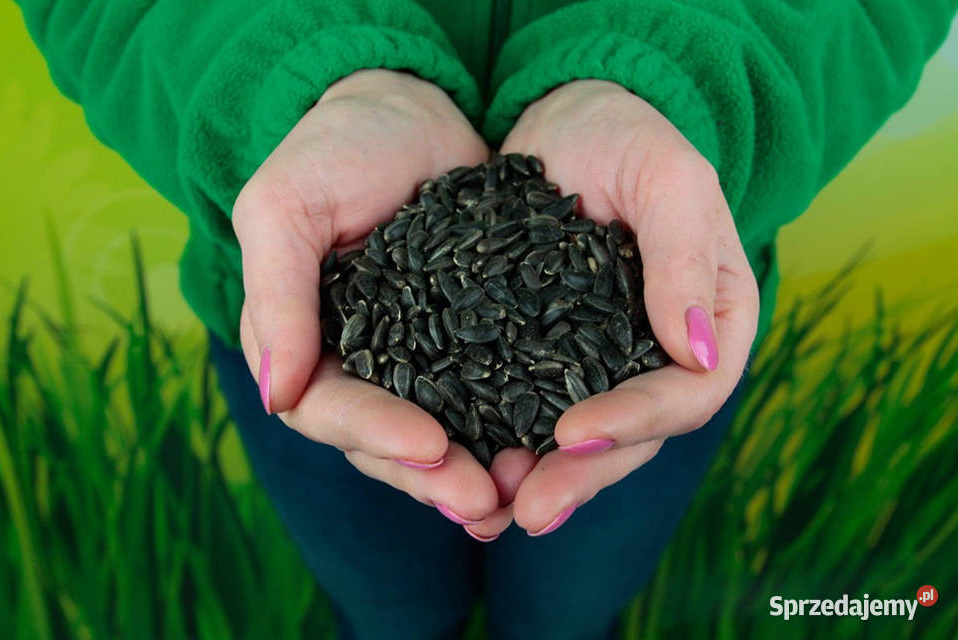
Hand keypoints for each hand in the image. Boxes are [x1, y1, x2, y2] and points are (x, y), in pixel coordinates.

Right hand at [232, 70, 505, 529]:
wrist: (408, 110)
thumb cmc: (333, 148)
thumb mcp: (287, 207)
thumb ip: (278, 295)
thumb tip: (274, 395)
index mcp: (307, 345)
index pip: (331, 408)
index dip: (377, 434)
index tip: (431, 449)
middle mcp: (362, 365)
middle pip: (389, 443)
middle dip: (434, 479)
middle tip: (487, 505)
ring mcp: (418, 359)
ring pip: (441, 436)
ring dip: (475, 473)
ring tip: (521, 502)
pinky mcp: (472, 342)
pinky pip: (488, 397)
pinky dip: (510, 430)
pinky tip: (545, 455)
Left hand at [486, 80, 759, 535]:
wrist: (567, 119)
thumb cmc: (628, 136)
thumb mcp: (668, 178)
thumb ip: (684, 258)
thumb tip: (698, 354)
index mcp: (708, 324)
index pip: (686, 393)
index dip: (634, 422)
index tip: (573, 436)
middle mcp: (658, 355)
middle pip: (630, 436)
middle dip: (579, 476)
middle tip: (525, 510)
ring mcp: (600, 360)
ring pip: (577, 436)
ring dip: (536, 476)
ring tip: (486, 508)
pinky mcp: (543, 351)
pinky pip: (526, 404)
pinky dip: (499, 438)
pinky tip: (462, 462)